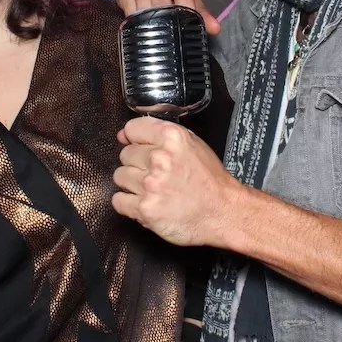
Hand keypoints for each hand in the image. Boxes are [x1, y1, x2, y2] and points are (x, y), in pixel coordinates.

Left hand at [112, 116, 239, 246]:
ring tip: (153, 190)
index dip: (134, 140)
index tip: (138, 147)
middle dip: (137, 165)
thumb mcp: (192, 145)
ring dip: (133, 185)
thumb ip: (160, 136)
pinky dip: (129, 204)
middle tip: (156, 175)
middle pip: (125, 154)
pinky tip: (146, 203)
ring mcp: (150, 184)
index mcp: (172, 137)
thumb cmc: (210, 181)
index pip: (132, 129)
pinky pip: (118, 201)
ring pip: (120, 177)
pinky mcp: (145, 208)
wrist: (223, 212)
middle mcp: (160, 158)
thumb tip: (125, 135)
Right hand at [115, 0, 220, 35]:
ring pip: (145, 6)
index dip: (186, 11)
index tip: (187, 27)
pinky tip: (141, 27)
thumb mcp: (189, 1)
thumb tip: (215, 28)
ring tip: (156, 35)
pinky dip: (135, 20)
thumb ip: (202, 14)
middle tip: (170, 37)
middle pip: (162, 1)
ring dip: (150, 22)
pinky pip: (129, 9)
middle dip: (167, 19)